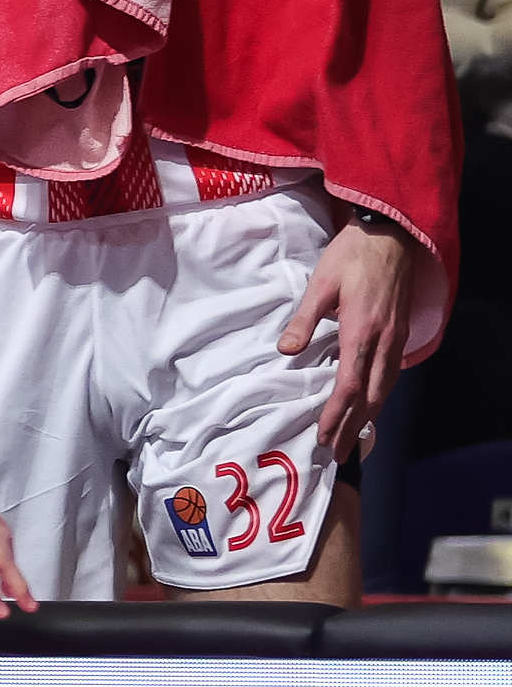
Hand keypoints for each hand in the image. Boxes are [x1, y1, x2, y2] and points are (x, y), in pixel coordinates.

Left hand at [280, 213, 412, 460]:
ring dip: (368, 416)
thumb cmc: (351, 256)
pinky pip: (392, 374)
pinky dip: (379, 395)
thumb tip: (286, 351)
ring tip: (352, 438)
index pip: (349, 386)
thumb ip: (303, 320)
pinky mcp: (400, 333)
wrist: (391, 234)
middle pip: (371, 396)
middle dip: (353, 426)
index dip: (336, 415)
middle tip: (338, 453)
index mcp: (361, 332)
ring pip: (385, 388)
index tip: (323, 437)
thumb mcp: (320, 284)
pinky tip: (369, 405)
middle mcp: (384, 341)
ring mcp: (396, 338)